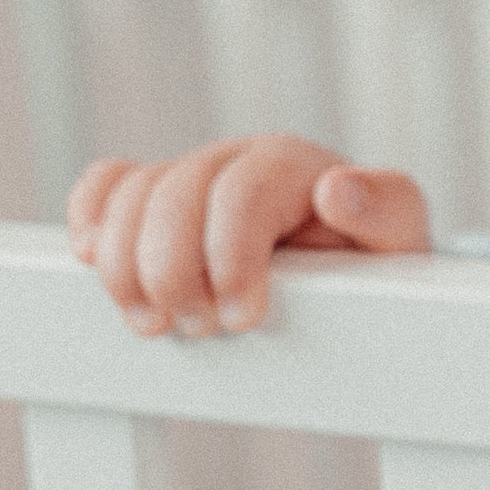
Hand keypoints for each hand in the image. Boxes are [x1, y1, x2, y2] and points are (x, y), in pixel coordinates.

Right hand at [67, 135, 429, 335]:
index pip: (241, 192)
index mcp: (291, 162)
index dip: (231, 258)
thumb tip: (338, 189)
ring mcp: (190, 175)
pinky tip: (92, 258)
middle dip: (175, 273)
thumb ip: (385, 208)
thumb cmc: (374, 255)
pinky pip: (105, 186)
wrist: (351, 268)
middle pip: (174, 196)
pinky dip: (90, 220)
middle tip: (202, 329)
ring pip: (129, 198)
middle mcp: (234, 160)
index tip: (243, 319)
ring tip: (157, 323)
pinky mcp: (154, 197)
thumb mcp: (400, 237)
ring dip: (126, 268)